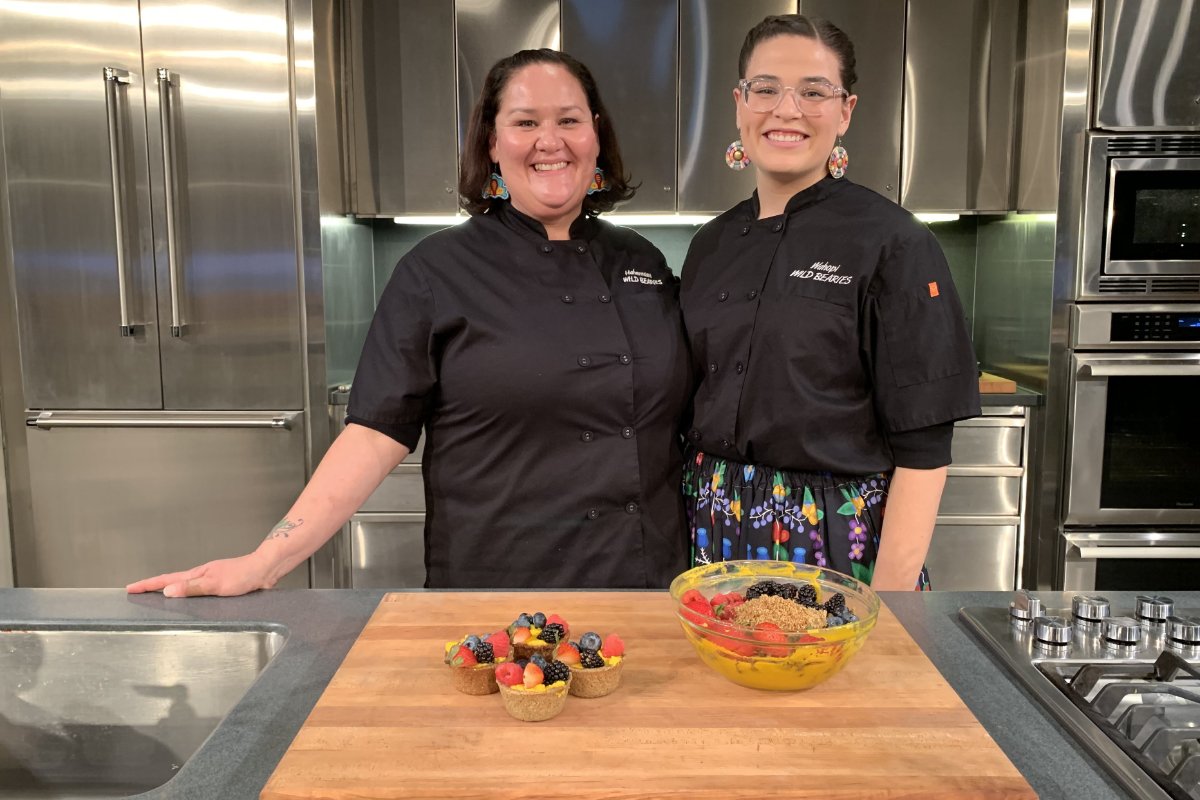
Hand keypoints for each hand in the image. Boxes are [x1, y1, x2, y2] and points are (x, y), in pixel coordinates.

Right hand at [125, 552, 275, 597]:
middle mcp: (201, 576)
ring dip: (168, 592)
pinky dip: (186, 596)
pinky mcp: (220, 587)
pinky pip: (196, 592)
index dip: (148, 584)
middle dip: (153, 587)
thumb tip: (168, 592)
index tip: (130, 588)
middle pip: (171, 582)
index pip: (166, 580)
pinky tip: (188, 602)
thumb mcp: (215, 584)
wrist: (266, 570)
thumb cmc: (244, 575)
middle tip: (136, 592)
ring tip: (154, 598)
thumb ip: (192, 588)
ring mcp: (210, 580)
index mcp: (197, 574)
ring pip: (183, 587)